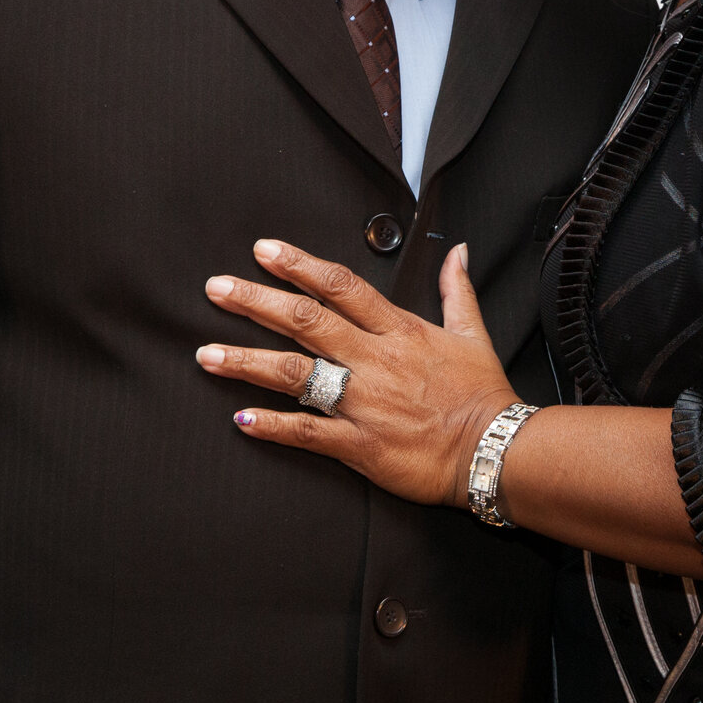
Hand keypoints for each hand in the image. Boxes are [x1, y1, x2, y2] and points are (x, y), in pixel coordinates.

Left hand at [199, 240, 515, 507]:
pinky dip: (272, 426)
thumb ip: (455, 290)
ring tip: (206, 354)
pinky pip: (307, 432)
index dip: (299, 266)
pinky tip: (240, 419)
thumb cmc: (484, 394)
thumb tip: (459, 251)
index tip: (264, 251)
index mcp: (399, 330)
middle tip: (215, 289)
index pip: (341, 287)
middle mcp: (375, 360)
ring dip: (246, 362)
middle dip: (255, 302)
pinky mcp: (360, 444)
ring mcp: (364, 402)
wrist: (496, 451)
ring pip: (295, 375)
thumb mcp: (473, 332)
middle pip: (306, 322)